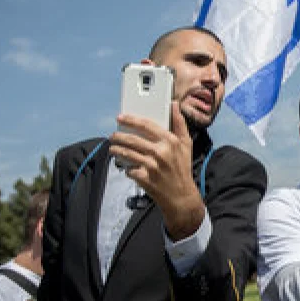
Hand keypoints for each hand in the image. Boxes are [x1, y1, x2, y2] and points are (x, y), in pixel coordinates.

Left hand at [110, 102, 203, 237]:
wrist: (181, 196)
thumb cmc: (182, 168)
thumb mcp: (186, 144)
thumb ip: (180, 123)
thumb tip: (174, 105)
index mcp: (170, 141)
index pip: (146, 125)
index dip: (131, 120)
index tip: (121, 118)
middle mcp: (160, 152)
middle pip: (133, 139)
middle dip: (119, 136)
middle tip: (113, 135)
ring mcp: (151, 166)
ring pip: (127, 153)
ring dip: (117, 150)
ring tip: (113, 148)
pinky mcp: (145, 178)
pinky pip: (129, 169)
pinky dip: (126, 168)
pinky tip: (125, 166)